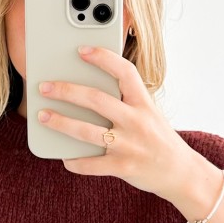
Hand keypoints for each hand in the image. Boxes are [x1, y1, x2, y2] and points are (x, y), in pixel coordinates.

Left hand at [37, 44, 196, 200]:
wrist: (181, 173)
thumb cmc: (159, 139)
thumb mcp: (149, 114)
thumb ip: (125, 103)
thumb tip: (87, 93)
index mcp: (143, 103)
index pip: (125, 72)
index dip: (103, 58)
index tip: (82, 49)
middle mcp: (136, 121)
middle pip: (96, 100)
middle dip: (66, 91)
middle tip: (45, 87)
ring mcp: (129, 145)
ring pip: (86, 132)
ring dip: (60, 122)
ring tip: (42, 116)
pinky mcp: (123, 167)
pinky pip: (91, 165)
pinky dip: (75, 161)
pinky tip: (64, 157)